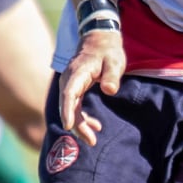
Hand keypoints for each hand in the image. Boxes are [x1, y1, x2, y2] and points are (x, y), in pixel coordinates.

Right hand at [58, 29, 125, 145]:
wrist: (99, 41)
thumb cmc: (108, 52)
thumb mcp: (115, 61)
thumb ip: (112, 76)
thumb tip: (109, 90)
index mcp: (78, 73)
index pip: (69, 94)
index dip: (67, 110)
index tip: (68, 125)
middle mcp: (69, 80)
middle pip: (68, 106)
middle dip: (77, 125)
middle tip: (91, 141)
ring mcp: (69, 85)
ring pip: (70, 108)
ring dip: (79, 124)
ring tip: (93, 139)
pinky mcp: (74, 89)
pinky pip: (74, 106)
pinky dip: (82, 118)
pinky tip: (95, 126)